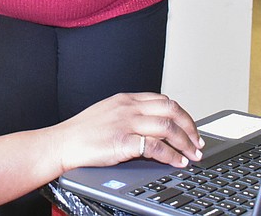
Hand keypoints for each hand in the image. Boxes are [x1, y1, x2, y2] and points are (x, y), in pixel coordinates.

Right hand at [51, 93, 203, 172]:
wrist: (62, 143)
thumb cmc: (82, 132)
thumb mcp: (108, 113)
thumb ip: (129, 113)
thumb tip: (152, 123)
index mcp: (126, 99)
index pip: (163, 100)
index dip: (182, 115)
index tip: (190, 128)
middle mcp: (128, 108)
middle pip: (171, 110)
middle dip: (190, 127)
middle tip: (197, 142)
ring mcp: (126, 123)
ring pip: (168, 127)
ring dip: (185, 142)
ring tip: (193, 154)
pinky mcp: (123, 142)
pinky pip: (156, 147)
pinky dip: (171, 155)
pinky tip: (177, 162)